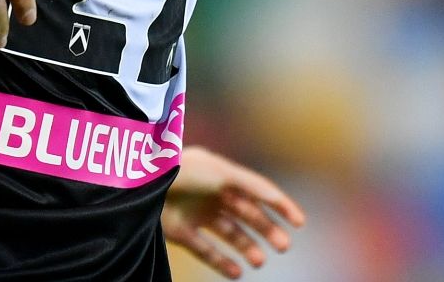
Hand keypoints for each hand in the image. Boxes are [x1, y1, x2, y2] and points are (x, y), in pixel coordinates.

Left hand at [162, 146, 305, 277]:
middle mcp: (210, 193)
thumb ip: (251, 185)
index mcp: (221, 174)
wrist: (142, 186)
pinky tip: (237, 272)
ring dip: (247, 248)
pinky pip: (206, 250)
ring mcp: (195, 213)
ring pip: (229, 234)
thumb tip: (277, 198)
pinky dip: (222, 262)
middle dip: (267, 230)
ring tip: (259, 261)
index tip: (300, 223)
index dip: (280, 205)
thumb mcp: (221, 172)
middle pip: (246, 215)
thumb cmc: (184, 173)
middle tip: (284, 246)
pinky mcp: (180, 232)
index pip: (256, 191)